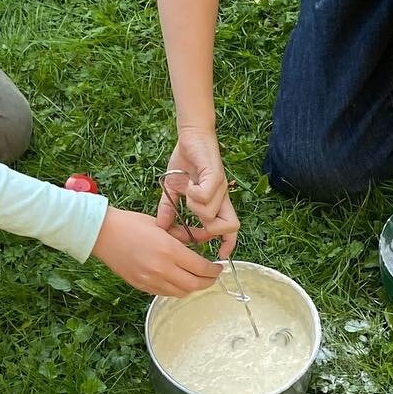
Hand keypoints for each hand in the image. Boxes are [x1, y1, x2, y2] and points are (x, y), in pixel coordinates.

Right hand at [92, 207, 225, 296]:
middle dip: (208, 282)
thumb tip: (205, 240)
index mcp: (169, 250)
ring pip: (181, 293)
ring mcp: (150, 280)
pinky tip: (178, 280)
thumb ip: (185, 236)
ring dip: (192, 287)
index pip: (201, 268)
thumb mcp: (162, 225)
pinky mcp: (141, 286)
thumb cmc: (131, 224)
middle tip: (212, 276)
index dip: (214, 270)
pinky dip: (176, 289)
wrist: (103, 234)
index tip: (218, 267)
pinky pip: (166, 293)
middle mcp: (161, 269)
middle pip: (194, 285)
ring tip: (196, 278)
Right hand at [154, 129, 239, 256]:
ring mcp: (220, 187)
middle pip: (231, 227)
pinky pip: (205, 196)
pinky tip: (188, 184)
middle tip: (194, 225)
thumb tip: (161, 227)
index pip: (229, 230)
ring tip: (188, 194)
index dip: (227, 245)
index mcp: (215, 204)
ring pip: (212, 215)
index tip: (219, 257)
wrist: (190, 136)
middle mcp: (221, 197)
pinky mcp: (214, 174)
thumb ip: (169, 209)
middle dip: (210, 232)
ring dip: (196, 210)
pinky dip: (194, 194)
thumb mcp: (173, 190)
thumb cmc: (184, 161)